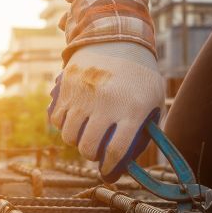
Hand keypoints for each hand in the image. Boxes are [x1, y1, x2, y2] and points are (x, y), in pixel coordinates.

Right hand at [48, 41, 165, 181]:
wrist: (117, 40)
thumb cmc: (139, 76)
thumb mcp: (154, 99)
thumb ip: (149, 128)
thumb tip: (136, 159)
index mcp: (132, 108)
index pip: (116, 150)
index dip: (109, 168)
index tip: (107, 172)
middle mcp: (106, 102)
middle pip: (88, 146)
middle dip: (90, 156)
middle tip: (94, 153)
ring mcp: (84, 94)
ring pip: (69, 135)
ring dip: (75, 142)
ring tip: (83, 137)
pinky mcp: (68, 86)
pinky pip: (57, 118)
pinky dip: (62, 125)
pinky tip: (71, 122)